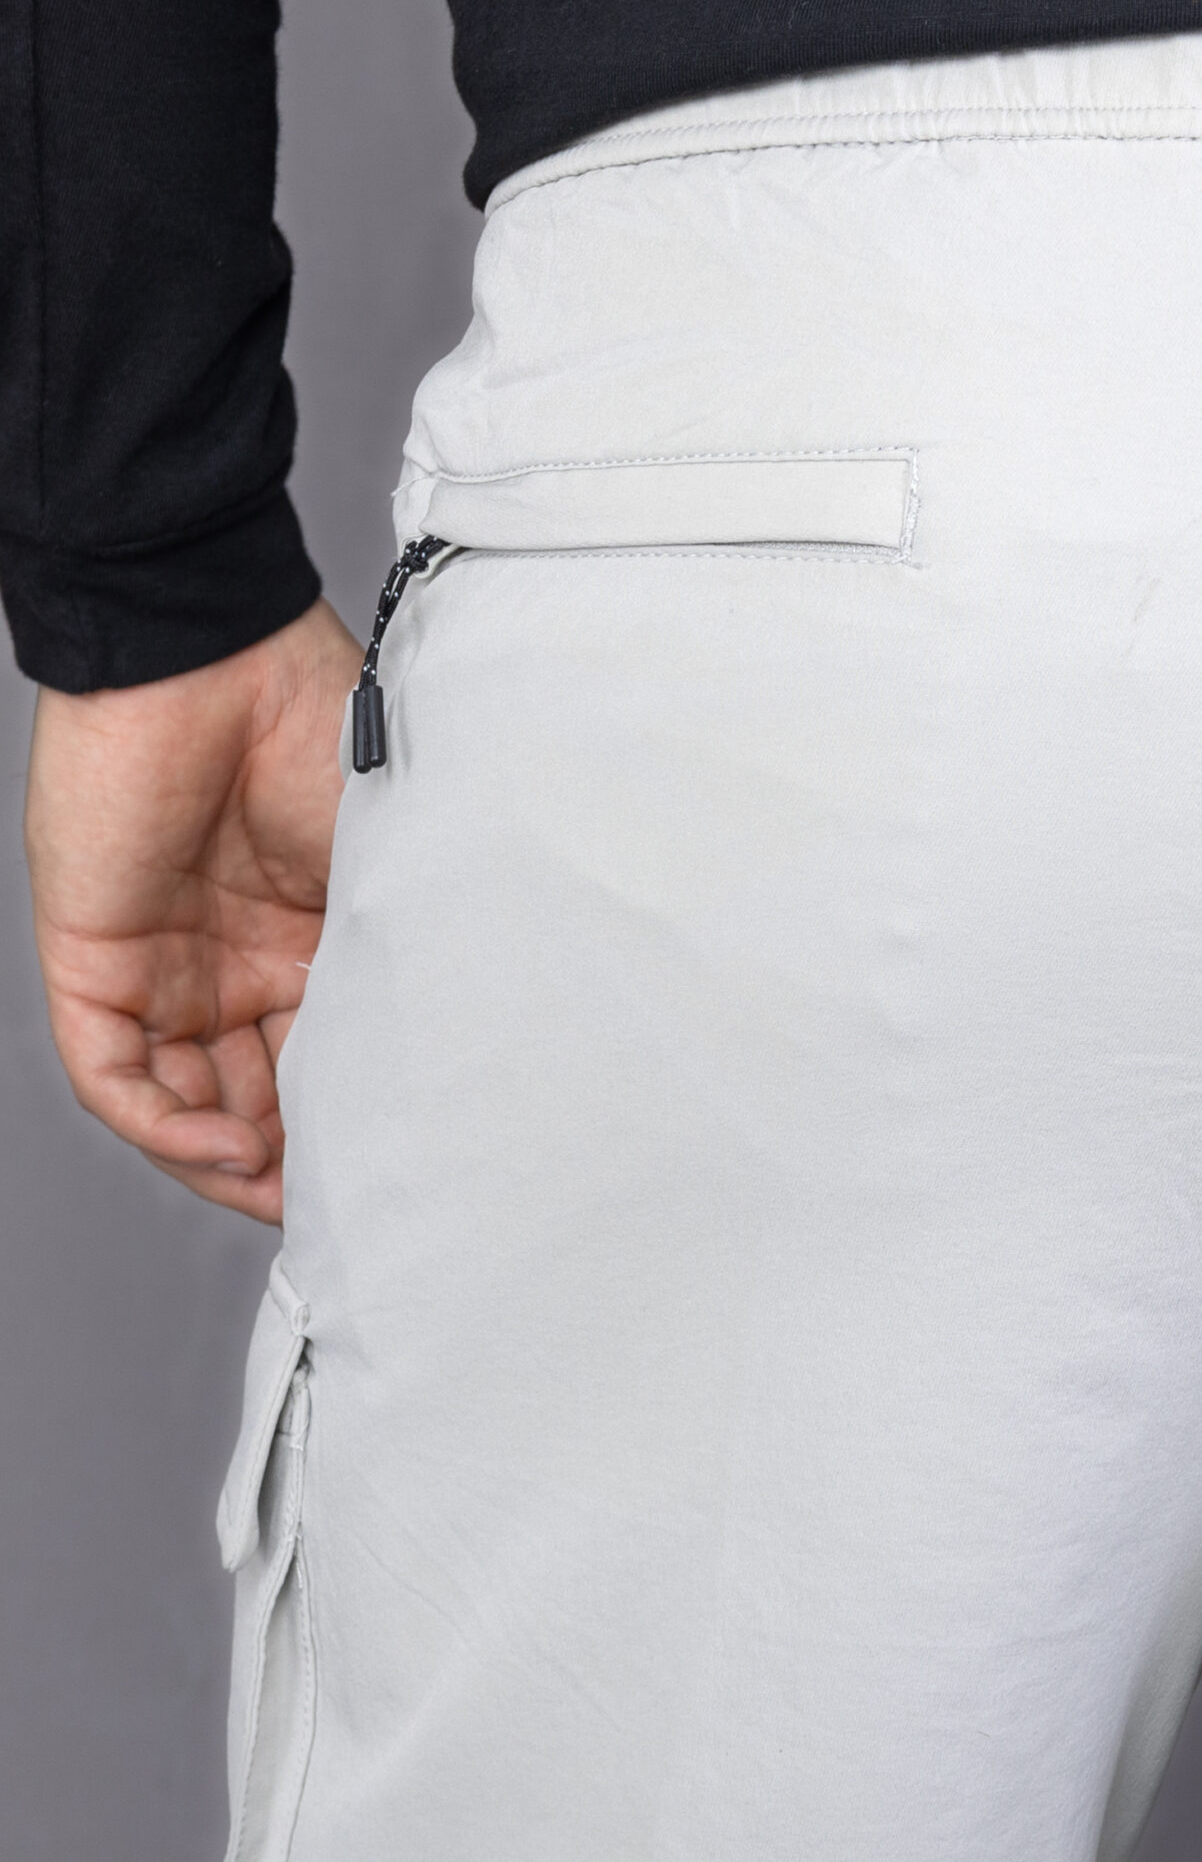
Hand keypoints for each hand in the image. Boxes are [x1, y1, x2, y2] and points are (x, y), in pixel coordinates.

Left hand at [23, 600, 360, 1224]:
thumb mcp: (388, 873)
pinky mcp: (92, 961)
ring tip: (283, 1191)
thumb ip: (400, 967)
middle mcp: (232, 966)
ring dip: (228, 1164)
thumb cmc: (315, 730)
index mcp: (309, 942)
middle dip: (291, 1168)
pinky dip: (167, 1129)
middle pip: (252, 1102)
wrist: (211, 652)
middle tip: (341, 1208)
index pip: (322, 1063)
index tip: (401, 1179)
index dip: (350, 1129)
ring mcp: (160, 967)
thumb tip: (449, 1074)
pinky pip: (116, 1075)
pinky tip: (230, 1149)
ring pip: (179, 1107)